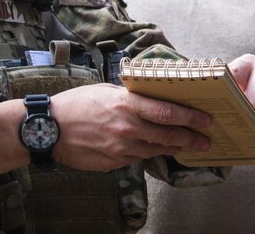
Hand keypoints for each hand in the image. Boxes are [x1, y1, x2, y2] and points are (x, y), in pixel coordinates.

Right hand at [50, 83, 211, 170]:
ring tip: (186, 145)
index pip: (168, 113)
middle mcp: (128, 128)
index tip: (206, 120)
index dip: (190, 117)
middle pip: (168, 135)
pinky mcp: (113, 162)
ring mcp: (121, 148)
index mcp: (127, 105)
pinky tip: (156, 149)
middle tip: (205, 140)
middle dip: (191, 138)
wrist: (49, 129)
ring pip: (156, 149)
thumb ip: (132, 97)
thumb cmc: (77, 104)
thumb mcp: (107, 91)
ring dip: (173, 147)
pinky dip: (149, 153)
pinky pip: (138, 158)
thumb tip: (153, 98)